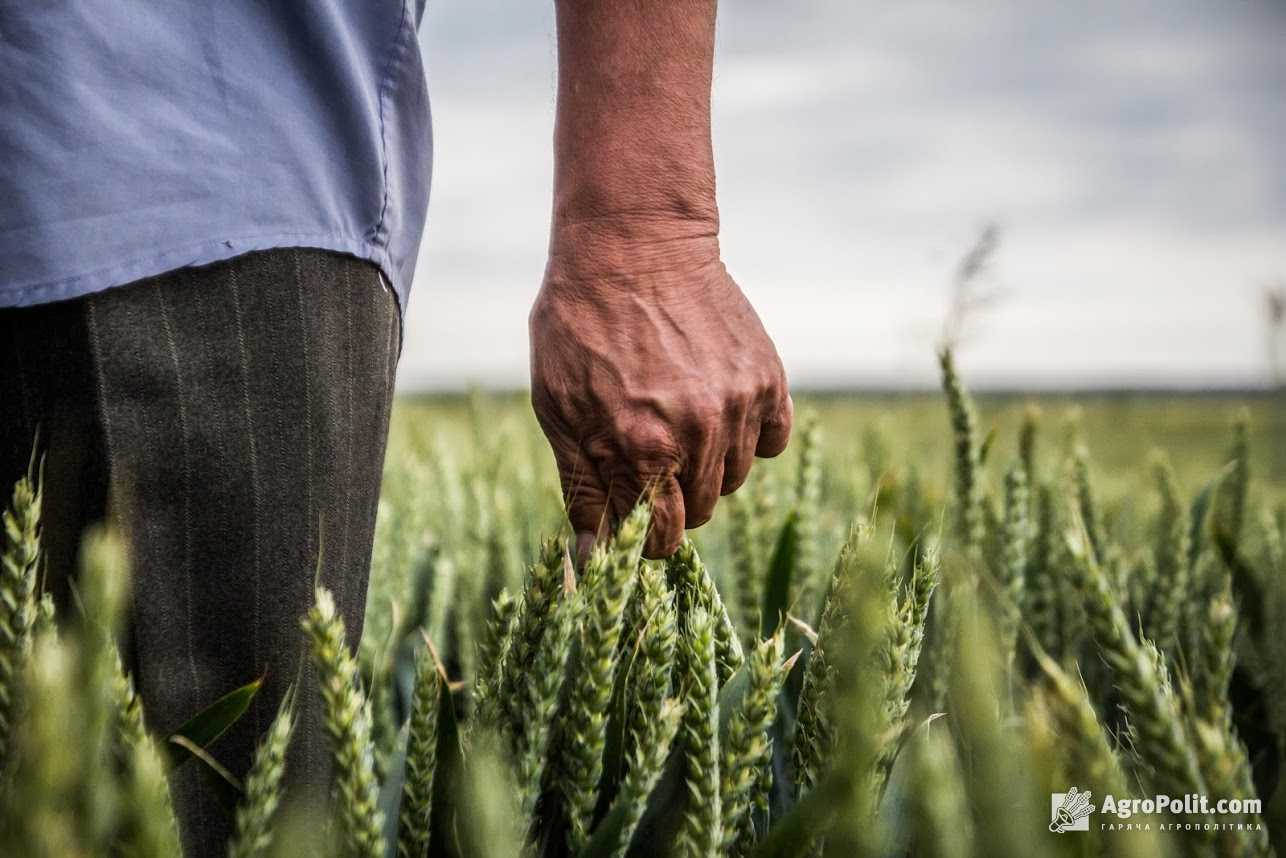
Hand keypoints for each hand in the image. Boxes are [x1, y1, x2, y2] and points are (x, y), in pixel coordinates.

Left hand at [529, 226, 791, 558]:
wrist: (633, 245)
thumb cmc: (578, 327)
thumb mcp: (556, 410)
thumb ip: (582, 488)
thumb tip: (594, 556)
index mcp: (639, 450)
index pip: (660, 539)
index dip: (644, 537)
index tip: (636, 521)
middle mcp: (695, 435)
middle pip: (700, 515)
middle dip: (672, 501)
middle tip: (649, 457)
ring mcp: (737, 407)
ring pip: (734, 481)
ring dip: (706, 468)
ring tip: (676, 419)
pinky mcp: (768, 380)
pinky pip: (770, 443)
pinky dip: (746, 438)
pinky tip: (715, 407)